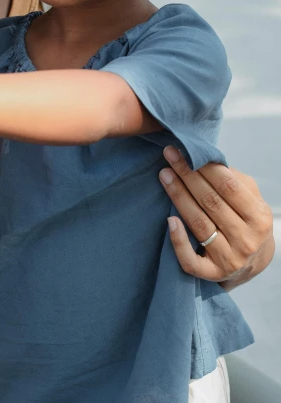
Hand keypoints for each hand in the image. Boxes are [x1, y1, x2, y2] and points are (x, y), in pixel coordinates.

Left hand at [159, 147, 273, 288]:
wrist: (252, 261)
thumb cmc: (246, 220)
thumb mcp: (250, 199)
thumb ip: (233, 179)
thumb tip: (206, 159)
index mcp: (258, 217)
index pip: (228, 186)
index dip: (204, 166)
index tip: (184, 150)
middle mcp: (246, 239)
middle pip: (210, 202)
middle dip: (187, 175)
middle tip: (169, 156)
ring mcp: (230, 259)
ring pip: (199, 224)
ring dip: (178, 196)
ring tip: (164, 175)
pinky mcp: (213, 274)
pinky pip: (191, 260)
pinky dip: (178, 241)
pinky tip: (169, 221)